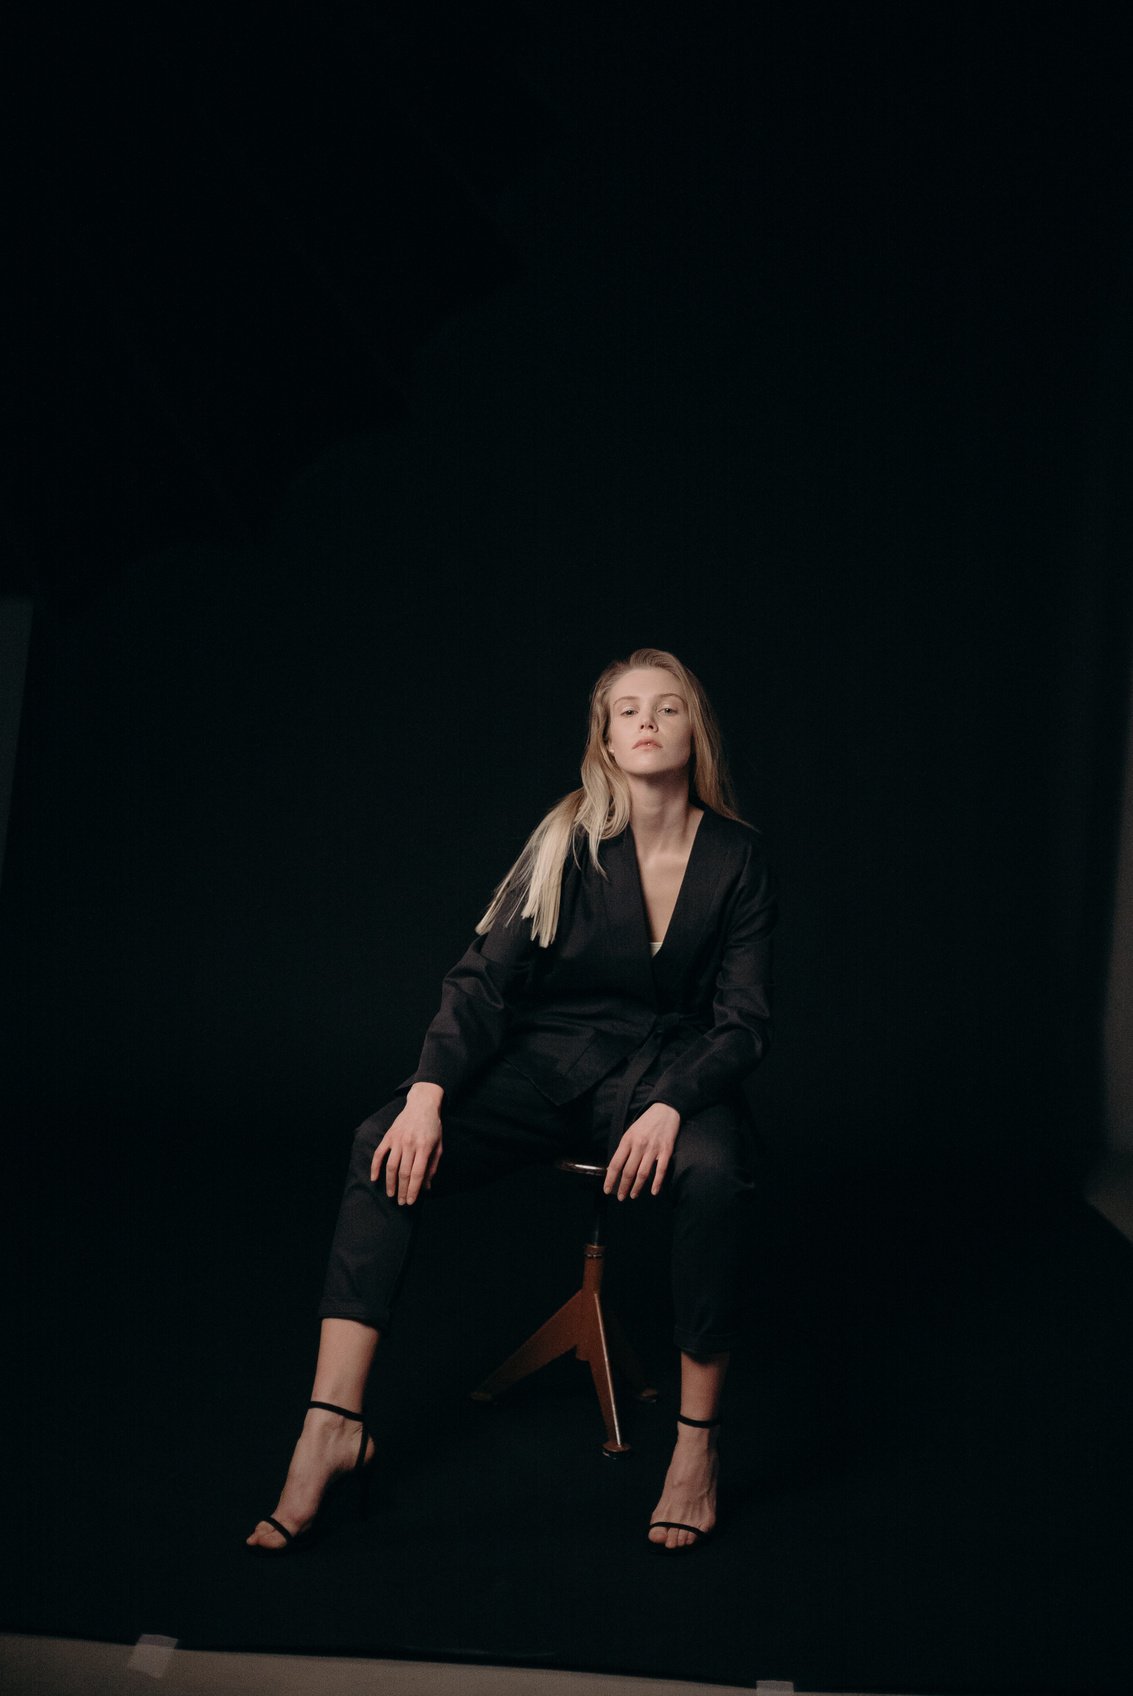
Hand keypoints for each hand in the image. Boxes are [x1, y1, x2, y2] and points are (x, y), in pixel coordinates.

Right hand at [371, 1084, 443, 1205]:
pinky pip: (379, 1154)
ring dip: (390, 1183)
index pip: (417, 1174)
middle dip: (402, 1190)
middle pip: (404, 1173)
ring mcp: (398, 1140)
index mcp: (424, 1147)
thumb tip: (427, 1187)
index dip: (413, 1190)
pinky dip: (375, 1167)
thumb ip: (433, 1166)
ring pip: (391, 1166)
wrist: (422, 1105)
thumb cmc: (433, 1127)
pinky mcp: (388, 1136)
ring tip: (390, 1194)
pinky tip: (374, 1178)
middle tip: (400, 1202)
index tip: (410, 1202)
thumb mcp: (438, 1146)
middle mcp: (410, 1144)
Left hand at [603, 1102, 680, 1199]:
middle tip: (620, 1197)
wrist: (665, 1110)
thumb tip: (614, 1169)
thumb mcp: (630, 1133)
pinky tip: (654, 1191)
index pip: (616, 1164)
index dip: (610, 1179)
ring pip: (643, 1173)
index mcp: (627, 1140)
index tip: (607, 1190)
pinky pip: (661, 1170)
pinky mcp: (666, 1150)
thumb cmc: (645, 1123)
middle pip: (628, 1171)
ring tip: (633, 1195)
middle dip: (623, 1187)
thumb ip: (624, 1149)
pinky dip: (657, 1183)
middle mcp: (639, 1145)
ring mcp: (653, 1148)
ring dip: (637, 1187)